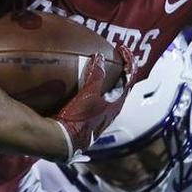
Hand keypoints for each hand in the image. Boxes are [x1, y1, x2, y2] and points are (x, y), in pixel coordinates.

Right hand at [51, 44, 135, 162]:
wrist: (62, 141)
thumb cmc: (77, 119)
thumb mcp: (88, 94)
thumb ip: (96, 75)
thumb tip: (99, 58)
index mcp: (116, 105)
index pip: (129, 80)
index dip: (129, 62)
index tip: (123, 49)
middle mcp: (111, 112)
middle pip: (123, 88)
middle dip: (121, 71)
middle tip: (116, 57)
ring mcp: (101, 117)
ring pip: (111, 95)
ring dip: (109, 81)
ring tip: (101, 69)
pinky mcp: (89, 121)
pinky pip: (99, 101)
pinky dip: (97, 89)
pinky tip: (83, 86)